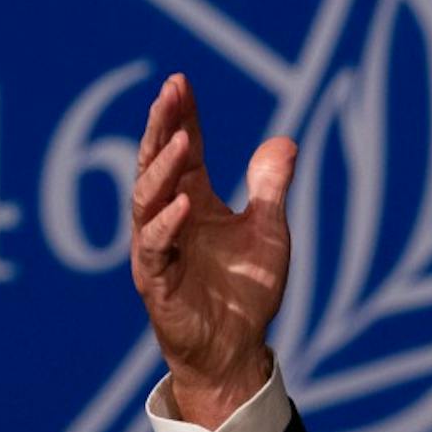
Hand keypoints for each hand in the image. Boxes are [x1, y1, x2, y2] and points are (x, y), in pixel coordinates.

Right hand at [131, 74, 296, 428]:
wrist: (236, 349)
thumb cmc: (244, 290)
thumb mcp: (268, 229)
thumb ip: (270, 187)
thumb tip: (284, 140)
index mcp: (191, 202)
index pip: (182, 150)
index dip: (182, 117)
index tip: (181, 81)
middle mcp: (169, 220)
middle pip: (156, 164)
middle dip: (161, 127)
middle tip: (169, 93)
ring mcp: (158, 250)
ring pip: (147, 201)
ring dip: (162, 170)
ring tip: (179, 140)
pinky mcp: (157, 284)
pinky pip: (155, 250)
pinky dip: (167, 226)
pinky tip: (184, 203)